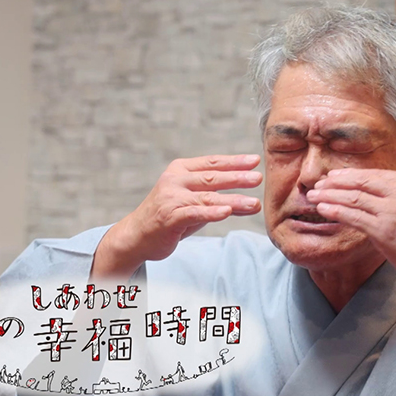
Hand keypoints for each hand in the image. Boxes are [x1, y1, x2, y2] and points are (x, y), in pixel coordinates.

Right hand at [92, 154, 262, 277]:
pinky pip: (194, 213)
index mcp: (181, 170)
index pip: (212, 163)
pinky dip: (212, 213)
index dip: (234, 161)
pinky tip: (227, 212)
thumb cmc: (170, 217)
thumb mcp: (195, 203)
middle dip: (238, 177)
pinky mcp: (169, 217)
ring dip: (233, 200)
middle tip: (258, 178)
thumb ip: (219, 199)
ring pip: (208, 197)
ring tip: (254, 203)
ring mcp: (171, 198)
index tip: (255, 160)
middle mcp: (175, 180)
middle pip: (212, 177)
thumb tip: (252, 202)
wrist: (136, 235)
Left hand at [306, 168, 395, 333]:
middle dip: (336, 182)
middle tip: (318, 184)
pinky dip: (335, 210)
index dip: (351, 175)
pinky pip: (353, 216)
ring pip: (353, 197)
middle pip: (361, 181)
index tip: (335, 177)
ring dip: (330, 195)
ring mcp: (393, 210)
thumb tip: (378, 201)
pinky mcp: (385, 230)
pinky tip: (323, 209)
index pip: (375, 175)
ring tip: (314, 196)